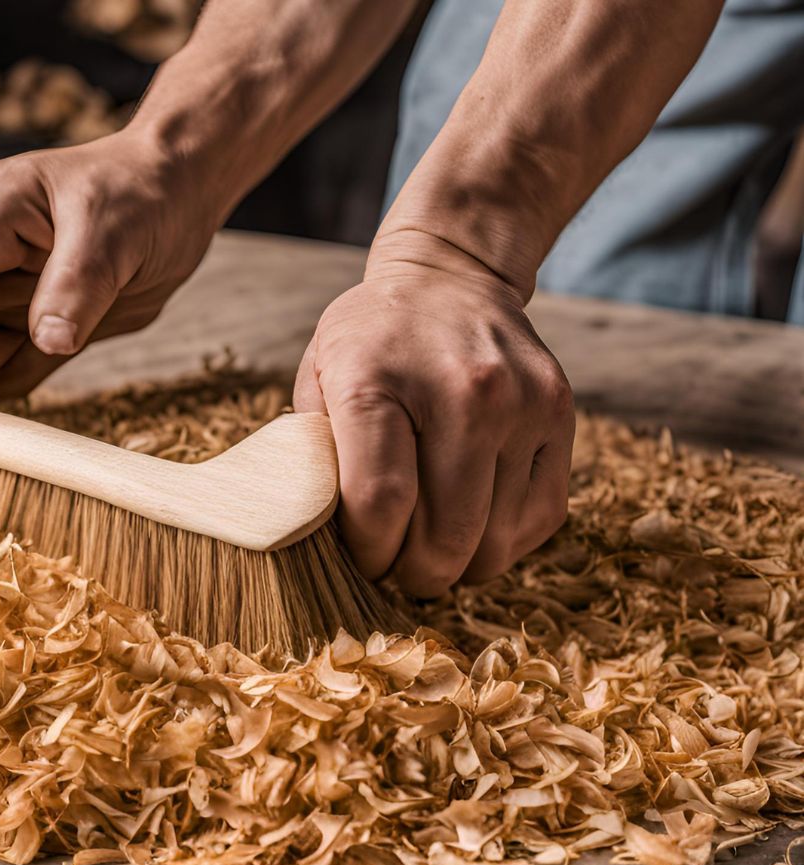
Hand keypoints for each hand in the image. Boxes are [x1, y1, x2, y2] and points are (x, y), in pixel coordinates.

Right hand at [0, 131, 219, 397]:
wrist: (177, 194)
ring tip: (53, 338)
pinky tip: (55, 350)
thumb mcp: (116, 232)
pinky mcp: (27, 316)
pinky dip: (8, 372)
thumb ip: (78, 285)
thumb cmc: (142, 195)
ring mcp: (2, 282)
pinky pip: (0, 358)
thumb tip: (47, 339)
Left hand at [294, 231, 574, 594]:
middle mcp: (463, 391)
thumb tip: (324, 539)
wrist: (449, 278)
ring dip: (462, 566)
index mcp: (379, 381)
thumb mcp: (318, 380)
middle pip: (447, 536)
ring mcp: (521, 403)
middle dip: (416, 574)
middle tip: (398, 569)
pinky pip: (541, 518)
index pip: (381, 505)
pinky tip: (475, 525)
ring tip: (433, 548)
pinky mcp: (560, 414)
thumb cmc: (371, 342)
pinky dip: (506, 542)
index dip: (370, 553)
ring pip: (498, 542)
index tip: (364, 557)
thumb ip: (317, 458)